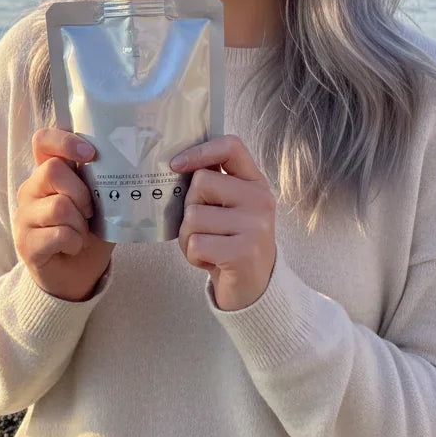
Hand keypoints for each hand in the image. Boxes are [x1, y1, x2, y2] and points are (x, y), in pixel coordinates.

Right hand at [13, 128, 113, 301]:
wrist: (77, 276)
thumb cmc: (90, 234)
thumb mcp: (102, 204)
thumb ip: (105, 183)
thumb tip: (131, 164)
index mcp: (49, 173)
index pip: (44, 140)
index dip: (65, 141)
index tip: (90, 154)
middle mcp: (31, 189)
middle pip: (52, 171)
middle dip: (82, 193)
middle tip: (90, 212)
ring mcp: (24, 215)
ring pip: (58, 206)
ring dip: (80, 224)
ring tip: (81, 233)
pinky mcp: (25, 242)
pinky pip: (57, 234)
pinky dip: (74, 242)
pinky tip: (73, 247)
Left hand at [171, 135, 276, 311]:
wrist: (255, 290)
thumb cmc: (231, 243)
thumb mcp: (230, 208)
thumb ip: (213, 185)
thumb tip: (174, 166)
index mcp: (255, 183)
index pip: (231, 146)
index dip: (200, 150)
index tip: (176, 164)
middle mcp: (260, 200)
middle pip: (200, 183)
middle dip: (190, 208)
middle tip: (205, 229)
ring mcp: (255, 226)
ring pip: (193, 216)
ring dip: (189, 237)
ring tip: (208, 248)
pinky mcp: (244, 253)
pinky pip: (196, 243)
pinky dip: (193, 256)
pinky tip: (210, 261)